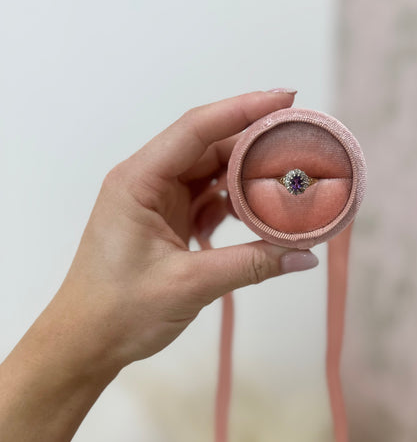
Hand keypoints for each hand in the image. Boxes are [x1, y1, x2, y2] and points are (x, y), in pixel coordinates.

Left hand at [49, 90, 317, 375]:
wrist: (86, 343)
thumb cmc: (118, 311)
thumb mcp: (189, 284)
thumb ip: (251, 265)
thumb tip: (305, 255)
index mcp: (138, 182)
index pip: (195, 130)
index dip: (242, 109)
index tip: (286, 98)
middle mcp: (148, 182)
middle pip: (209, 148)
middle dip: (255, 145)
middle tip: (301, 145)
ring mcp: (159, 201)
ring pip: (212, 174)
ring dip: (249, 178)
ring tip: (290, 181)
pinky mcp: (169, 222)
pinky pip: (209, 200)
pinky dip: (237, 205)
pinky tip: (262, 215)